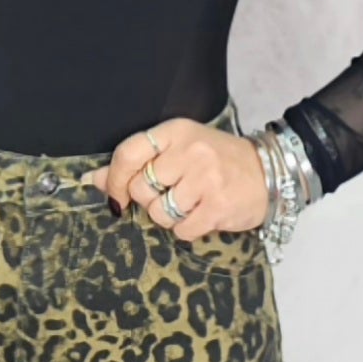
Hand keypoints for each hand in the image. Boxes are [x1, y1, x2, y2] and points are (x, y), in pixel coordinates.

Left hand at [89, 118, 268, 242]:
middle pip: (141, 189)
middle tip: (172, 194)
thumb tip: (92, 179)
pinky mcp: (217, 206)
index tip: (116, 194)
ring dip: (169, 216)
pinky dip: (187, 229)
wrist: (271, 172)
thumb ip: (136, 163)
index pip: (129, 153)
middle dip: (149, 200)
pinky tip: (203, 215)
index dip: (115, 179)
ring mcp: (205, 179)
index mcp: (176, 132)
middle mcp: (190, 152)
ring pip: (159, 213)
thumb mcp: (179, 150)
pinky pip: (181, 229)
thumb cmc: (218, 161)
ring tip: (191, 204)